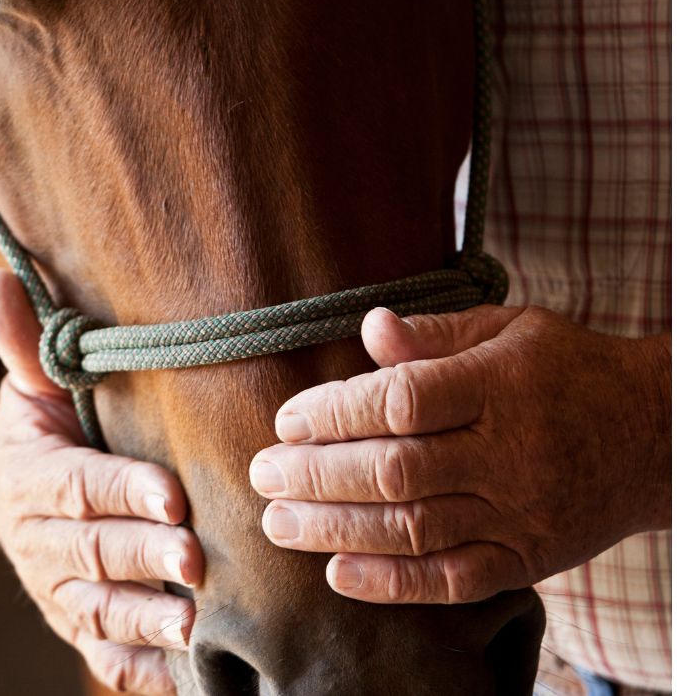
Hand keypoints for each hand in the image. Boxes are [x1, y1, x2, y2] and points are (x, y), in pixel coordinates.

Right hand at [0, 269, 203, 693]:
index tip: (170, 494)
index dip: (119, 491)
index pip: (74, 485)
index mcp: (25, 474)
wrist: (26, 486)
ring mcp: (52, 588)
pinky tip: (179, 673)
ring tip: (193, 623)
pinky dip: (136, 665)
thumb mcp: (35, 382)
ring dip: (142, 618)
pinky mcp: (75, 621)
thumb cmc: (51, 422)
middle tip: (194, 559)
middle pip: (89, 551)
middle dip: (141, 556)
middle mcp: (33, 537)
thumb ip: (24, 342)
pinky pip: (100, 652)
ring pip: (94, 609)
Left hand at [250, 305, 669, 603]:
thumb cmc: (568, 370)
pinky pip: (453, 580)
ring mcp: (518, 514)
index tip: (288, 419)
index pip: (403, 401)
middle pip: (396, 470)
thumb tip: (368, 328)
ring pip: (414, 529)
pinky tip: (337, 574)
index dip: (336, 412)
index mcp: (500, 386)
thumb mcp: (510, 329)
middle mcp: (508, 454)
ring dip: (336, 529)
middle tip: (262, 475)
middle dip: (317, 475)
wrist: (656, 437)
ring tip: (277, 524)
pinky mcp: (526, 559)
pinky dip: (393, 583)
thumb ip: (436, 333)